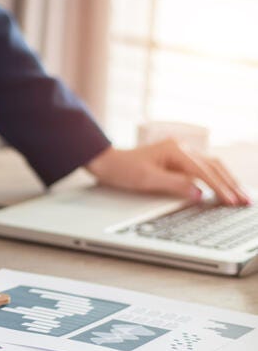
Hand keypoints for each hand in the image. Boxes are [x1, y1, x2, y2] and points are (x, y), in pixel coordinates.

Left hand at [85, 139, 250, 205]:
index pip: (204, 172)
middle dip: (230, 185)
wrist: (107, 162)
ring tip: (240, 196)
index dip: (219, 188)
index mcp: (175, 150)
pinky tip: (224, 186)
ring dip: (226, 180)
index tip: (232, 202)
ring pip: (211, 165)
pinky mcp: (177, 159)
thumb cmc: (123, 169)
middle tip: (245, 202)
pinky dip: (216, 177)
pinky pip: (203, 167)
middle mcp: (181, 148)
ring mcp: (180, 152)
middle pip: (213, 166)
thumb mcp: (147, 180)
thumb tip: (199, 194)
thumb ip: (175, 185)